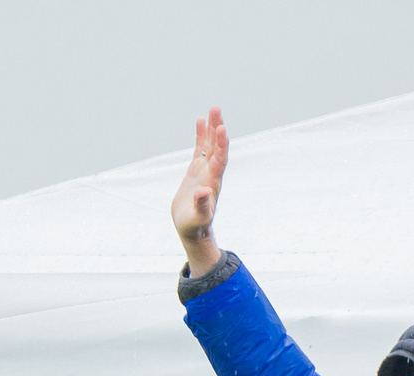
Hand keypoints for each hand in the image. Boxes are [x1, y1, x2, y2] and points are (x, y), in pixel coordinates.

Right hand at [171, 107, 227, 277]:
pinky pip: (199, 150)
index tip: (221, 129)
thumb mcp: (198, 217)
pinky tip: (200, 122)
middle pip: (216, 147)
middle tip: (216, 109)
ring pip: (209, 145)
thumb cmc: (195, 226)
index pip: (219, 160)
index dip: (221, 145)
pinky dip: (200, 136)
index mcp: (213, 182)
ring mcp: (204, 171)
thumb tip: (204, 192)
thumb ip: (202, 205)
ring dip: (211, 128)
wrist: (192, 229)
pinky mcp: (196, 171)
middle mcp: (211, 173)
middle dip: (217, 128)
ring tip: (212, 110)